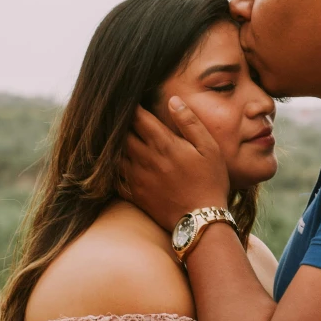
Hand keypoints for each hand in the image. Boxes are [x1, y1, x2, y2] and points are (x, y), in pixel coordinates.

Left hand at [121, 97, 229, 230]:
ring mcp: (138, 177)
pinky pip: (114, 178)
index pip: (138, 117)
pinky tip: (112, 164)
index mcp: (164, 144)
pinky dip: (110, 168)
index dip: (131, 106)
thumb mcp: (209, 148)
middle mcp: (146, 158)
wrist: (202, 220)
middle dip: (118, 123)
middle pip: (121, 134)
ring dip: (112, 144)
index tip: (128, 99)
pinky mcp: (135, 194)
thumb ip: (190, 123)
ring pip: (114, 154)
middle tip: (114, 115)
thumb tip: (173, 101)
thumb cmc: (210, 182)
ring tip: (111, 136)